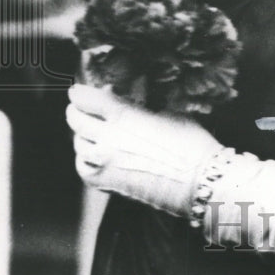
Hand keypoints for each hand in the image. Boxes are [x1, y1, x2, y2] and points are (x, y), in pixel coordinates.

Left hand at [66, 83, 222, 214]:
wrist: (199, 182)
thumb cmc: (191, 144)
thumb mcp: (169, 114)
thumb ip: (143, 108)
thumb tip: (133, 102)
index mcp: (124, 117)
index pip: (88, 100)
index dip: (80, 93)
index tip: (77, 91)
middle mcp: (109, 139)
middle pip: (77, 121)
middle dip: (75, 110)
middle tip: (77, 107)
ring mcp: (106, 163)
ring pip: (79, 145)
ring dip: (80, 134)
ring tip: (88, 130)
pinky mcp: (110, 184)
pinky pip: (84, 169)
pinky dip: (84, 159)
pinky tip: (92, 155)